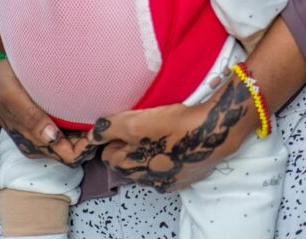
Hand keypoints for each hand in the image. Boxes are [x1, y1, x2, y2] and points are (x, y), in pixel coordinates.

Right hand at [0, 8, 97, 167]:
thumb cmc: (1, 83)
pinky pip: (68, 131)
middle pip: (74, 151)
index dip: (87, 146)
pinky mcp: (46, 122)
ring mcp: (43, 134)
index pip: (69, 156)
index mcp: (33, 142)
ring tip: (101, 110)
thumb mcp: (13, 97)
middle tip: (106, 116)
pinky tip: (88, 107)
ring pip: (73, 142)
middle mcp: (40, 143)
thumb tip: (53, 137)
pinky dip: (80, 124)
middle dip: (91, 140)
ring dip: (87, 132)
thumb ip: (31, 117)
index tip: (99, 126)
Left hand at [87, 71, 254, 192]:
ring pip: (149, 166)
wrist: (212, 132)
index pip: (108, 154)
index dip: (113, 137)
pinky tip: (176, 141)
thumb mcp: (134, 123)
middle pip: (128, 162)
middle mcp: (146, 180)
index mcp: (129, 167)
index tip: (123, 123)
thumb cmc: (171, 126)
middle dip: (130, 146)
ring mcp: (167, 182)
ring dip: (150, 151)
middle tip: (143, 124)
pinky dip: (169, 156)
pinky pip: (169, 168)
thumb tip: (92, 134)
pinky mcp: (185, 178)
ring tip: (160, 130)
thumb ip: (109, 128)